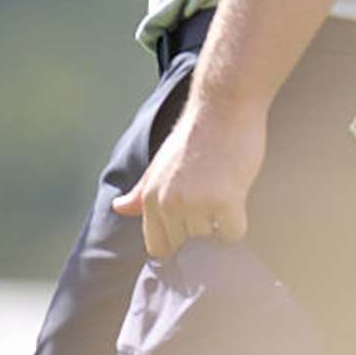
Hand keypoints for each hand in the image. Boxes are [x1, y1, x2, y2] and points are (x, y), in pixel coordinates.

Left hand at [112, 96, 266, 257]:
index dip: (177, 243)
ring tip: (224, 196)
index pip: (158, 247)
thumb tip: (118, 208)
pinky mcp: (225, 201)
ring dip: (219, 226)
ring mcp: (197, 203)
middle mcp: (169, 204)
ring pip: (210, 241)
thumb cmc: (195, 134)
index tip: (191, 231)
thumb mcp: (160, 163)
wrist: (223, 107)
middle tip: (212, 205)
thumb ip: (141, 191)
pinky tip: (236, 200)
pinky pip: (232, 234)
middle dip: (200, 233)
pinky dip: (236, 224)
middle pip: (187, 246)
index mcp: (150, 197)